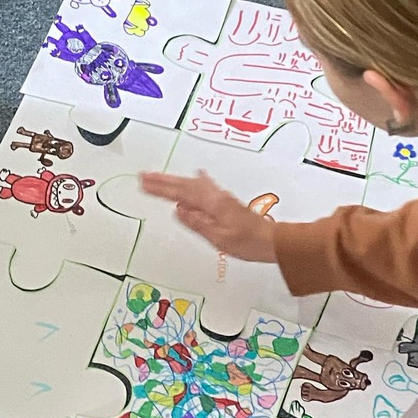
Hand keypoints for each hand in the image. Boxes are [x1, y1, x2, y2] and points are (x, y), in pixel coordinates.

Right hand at [139, 169, 278, 261]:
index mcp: (212, 204)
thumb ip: (197, 223)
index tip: (144, 184)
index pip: (181, 193)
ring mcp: (222, 198)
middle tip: (144, 177)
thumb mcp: (219, 238)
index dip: (161, 189)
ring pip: (193, 184)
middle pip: (185, 185)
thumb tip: (179, 210)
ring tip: (159, 178)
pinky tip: (197, 175)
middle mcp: (216, 197)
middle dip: (163, 181)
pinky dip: (194, 182)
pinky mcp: (226, 202)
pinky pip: (204, 187)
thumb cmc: (248, 242)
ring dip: (175, 180)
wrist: (273, 241)